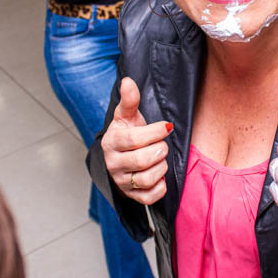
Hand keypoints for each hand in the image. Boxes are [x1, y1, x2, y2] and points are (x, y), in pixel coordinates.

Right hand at [100, 77, 171, 204]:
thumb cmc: (128, 133)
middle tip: (162, 145)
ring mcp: (121, 181)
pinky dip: (160, 186)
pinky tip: (159, 175)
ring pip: (148, 178)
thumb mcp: (128, 116)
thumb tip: (128, 81)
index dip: (155, 132)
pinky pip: (151, 196)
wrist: (122, 157)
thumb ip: (129, 100)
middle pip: (143, 160)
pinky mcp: (131, 196)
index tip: (166, 126)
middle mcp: (112, 163)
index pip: (135, 140)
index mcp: (111, 142)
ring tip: (160, 159)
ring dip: (161, 167)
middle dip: (160, 150)